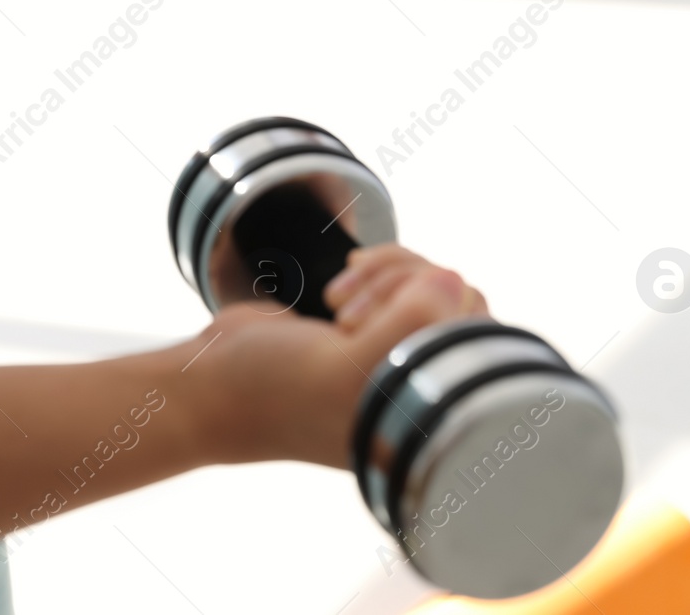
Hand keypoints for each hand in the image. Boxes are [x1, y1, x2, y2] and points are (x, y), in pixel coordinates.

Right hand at [178, 246, 486, 467]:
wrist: (210, 381)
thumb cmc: (272, 390)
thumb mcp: (347, 369)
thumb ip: (411, 325)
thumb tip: (453, 279)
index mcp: (426, 420)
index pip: (479, 341)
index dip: (428, 316)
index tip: (366, 331)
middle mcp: (422, 389)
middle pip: (462, 303)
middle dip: (406, 289)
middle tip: (350, 316)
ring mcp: (400, 354)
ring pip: (435, 281)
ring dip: (387, 275)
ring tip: (341, 303)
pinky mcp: (378, 323)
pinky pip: (406, 273)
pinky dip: (375, 269)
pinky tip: (340, 290)